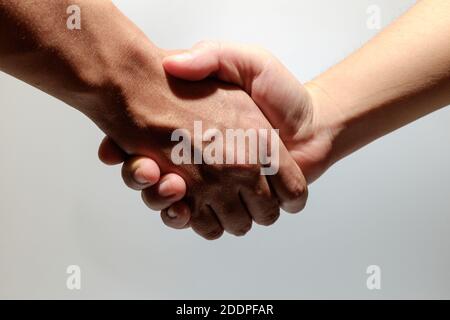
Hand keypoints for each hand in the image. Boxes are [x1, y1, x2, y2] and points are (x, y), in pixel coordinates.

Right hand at [100, 41, 337, 230]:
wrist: (311, 123)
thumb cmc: (279, 92)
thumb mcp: (244, 61)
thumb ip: (211, 56)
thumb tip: (171, 63)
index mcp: (192, 129)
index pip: (142, 147)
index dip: (131, 156)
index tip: (136, 151)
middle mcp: (197, 161)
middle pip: (153, 184)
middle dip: (150, 184)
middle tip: (154, 171)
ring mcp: (213, 187)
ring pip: (175, 209)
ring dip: (167, 204)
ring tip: (176, 188)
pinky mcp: (231, 205)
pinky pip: (204, 225)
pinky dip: (195, 222)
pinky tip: (191, 208)